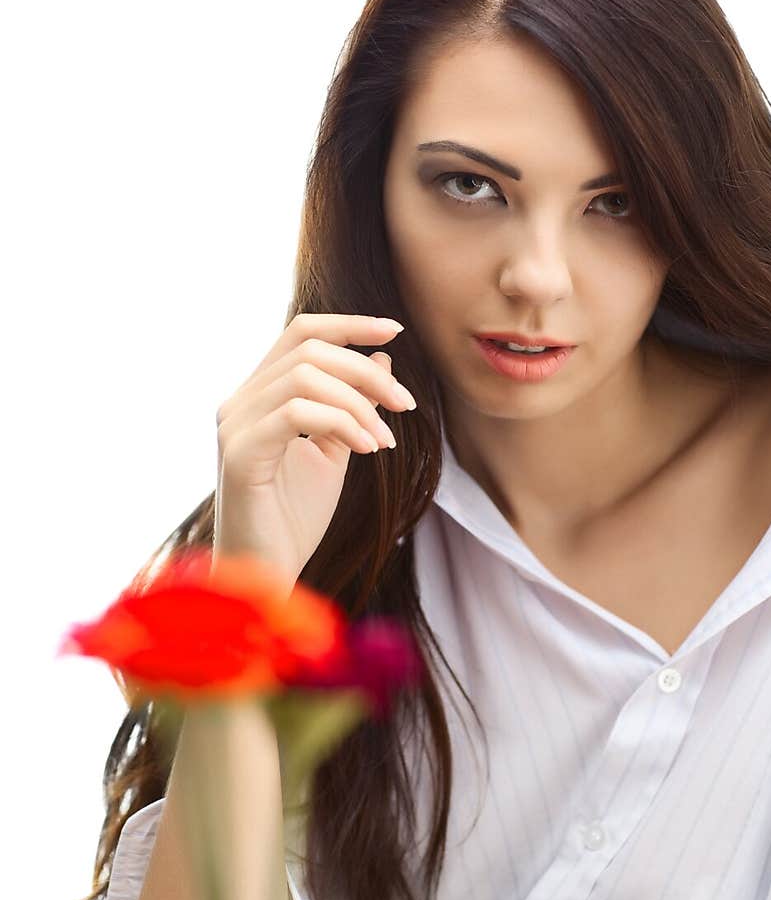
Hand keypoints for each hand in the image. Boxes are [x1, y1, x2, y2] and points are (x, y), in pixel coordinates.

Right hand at [213, 314, 415, 591]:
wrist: (267, 575)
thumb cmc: (295, 518)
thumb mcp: (336, 451)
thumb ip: (353, 405)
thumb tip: (382, 357)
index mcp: (260, 396)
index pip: (301, 333)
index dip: (349, 324)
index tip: (397, 330)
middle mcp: (239, 402)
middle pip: (309, 349)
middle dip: (367, 372)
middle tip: (406, 406)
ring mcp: (234, 426)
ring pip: (304, 377)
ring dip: (359, 403)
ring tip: (386, 438)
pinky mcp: (238, 455)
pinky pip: (295, 414)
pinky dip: (341, 423)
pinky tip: (368, 448)